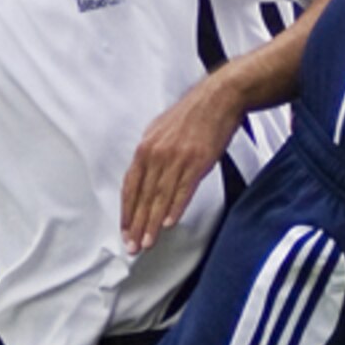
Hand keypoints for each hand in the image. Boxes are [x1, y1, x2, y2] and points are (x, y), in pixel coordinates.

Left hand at [121, 73, 245, 254]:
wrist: (219, 98)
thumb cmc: (194, 114)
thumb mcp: (162, 131)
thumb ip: (152, 154)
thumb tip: (145, 174)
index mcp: (146, 148)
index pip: (130, 186)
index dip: (127, 211)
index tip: (125, 230)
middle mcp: (157, 154)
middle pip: (143, 196)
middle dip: (137, 224)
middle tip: (133, 246)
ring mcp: (177, 158)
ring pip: (160, 197)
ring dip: (153, 223)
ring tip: (149, 242)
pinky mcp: (197, 161)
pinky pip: (183, 189)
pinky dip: (175, 207)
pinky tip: (169, 223)